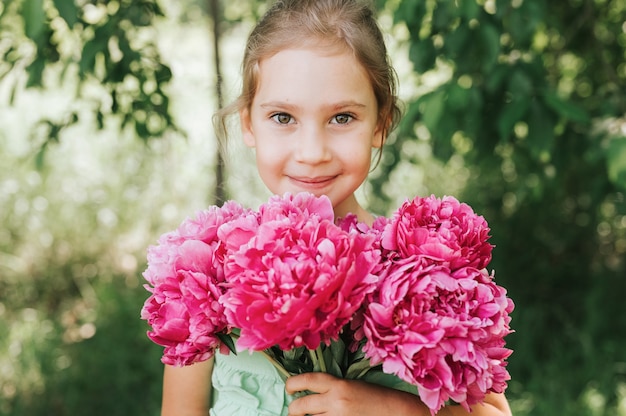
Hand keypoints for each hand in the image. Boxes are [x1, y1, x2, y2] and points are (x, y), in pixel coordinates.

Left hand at [285, 372, 427, 415]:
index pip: (308, 380)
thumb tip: (310, 394)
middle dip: (293, 410)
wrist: (394, 411)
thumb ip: (331, 388)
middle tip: (293, 412)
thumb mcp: (350, 385)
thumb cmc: (374, 397)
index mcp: (338, 384)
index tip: (288, 387)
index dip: (293, 383)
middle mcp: (335, 400)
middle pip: (301, 406)